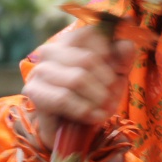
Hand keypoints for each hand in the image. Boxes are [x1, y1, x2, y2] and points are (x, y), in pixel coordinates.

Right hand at [21, 24, 135, 147]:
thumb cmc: (95, 95)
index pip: (93, 33)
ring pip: (76, 79)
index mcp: (72, 40)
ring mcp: (40, 70)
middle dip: (107, 82)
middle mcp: (52, 50)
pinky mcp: (34, 91)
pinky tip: (93, 117)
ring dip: (97, 98)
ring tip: (105, 110)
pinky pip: (63, 98)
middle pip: (87, 59)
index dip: (111, 54)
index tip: (118, 72)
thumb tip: (127, 43)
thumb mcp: (116, 74)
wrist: (74, 129)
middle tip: (113, 98)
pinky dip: (84, 110)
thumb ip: (122, 58)